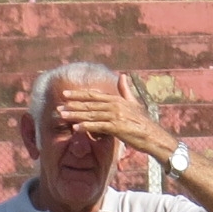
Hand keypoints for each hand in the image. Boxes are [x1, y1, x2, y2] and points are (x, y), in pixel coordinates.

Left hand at [50, 83, 171, 162]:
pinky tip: (76, 128)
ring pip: (91, 114)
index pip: (93, 95)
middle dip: (72, 105)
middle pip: (89, 103)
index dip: (78, 94)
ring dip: (76, 115)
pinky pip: (98, 126)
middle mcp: (115, 105)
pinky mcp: (117, 127)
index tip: (65, 94)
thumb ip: (125, 90)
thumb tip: (122, 75)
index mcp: (116, 99)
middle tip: (58, 106)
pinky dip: (87, 126)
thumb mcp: (134, 103)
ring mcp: (116, 116)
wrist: (154, 136)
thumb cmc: (143, 122)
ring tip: (62, 116)